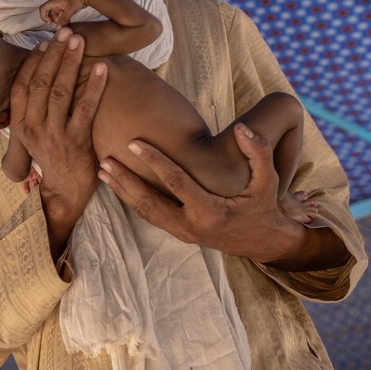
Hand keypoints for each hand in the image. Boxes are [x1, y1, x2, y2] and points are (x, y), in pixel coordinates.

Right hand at [11, 26, 106, 258]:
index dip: (32, 62)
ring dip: (70, 63)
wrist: (65, 193)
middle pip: (40, 83)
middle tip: (66, 32)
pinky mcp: (76, 141)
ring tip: (81, 41)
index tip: (44, 42)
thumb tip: (34, 79)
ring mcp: (54, 135)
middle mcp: (34, 128)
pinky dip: (93, 86)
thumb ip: (31, 111)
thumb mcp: (33, 136)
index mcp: (21, 125)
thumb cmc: (53, 158)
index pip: (21, 86)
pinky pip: (85, 108)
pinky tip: (102, 67)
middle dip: (54, 54)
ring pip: (60, 91)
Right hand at [40, 0, 86, 28]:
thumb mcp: (70, 10)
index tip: (50, 22)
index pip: (43, 8)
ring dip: (59, 20)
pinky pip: (61, 15)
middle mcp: (56, 3)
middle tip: (62, 22)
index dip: (44, 16)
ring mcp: (60, 5)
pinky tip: (69, 20)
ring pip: (55, 15)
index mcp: (54, 1)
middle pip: (49, 13)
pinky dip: (63, 19)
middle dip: (54, 20)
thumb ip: (63, 19)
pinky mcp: (65, 7)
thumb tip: (57, 29)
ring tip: (67, 21)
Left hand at [98, 124, 309, 266]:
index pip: (176, 182)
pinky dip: (132, 200)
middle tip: (104, 160)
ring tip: (103, 170)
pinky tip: (118, 184)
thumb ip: (257, 152)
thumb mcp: (268, 181)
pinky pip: (150, 217)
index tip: (134, 142)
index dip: (154, 161)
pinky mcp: (178, 234)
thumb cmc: (264, 206)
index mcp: (211, 212)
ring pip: (145, 213)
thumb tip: (241, 127)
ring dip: (123, 192)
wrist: (264, 242)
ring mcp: (183, 233)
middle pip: (149, 203)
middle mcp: (192, 226)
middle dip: (125, 182)